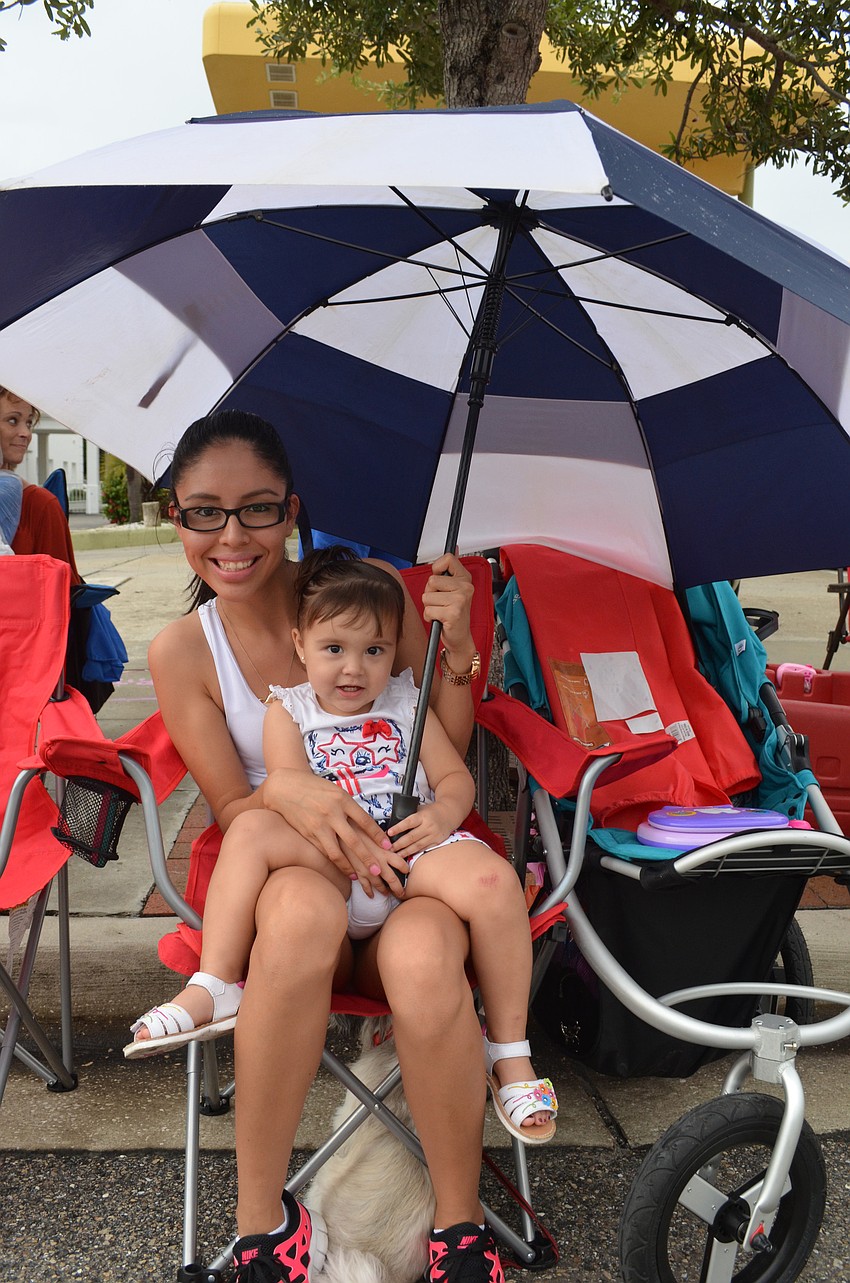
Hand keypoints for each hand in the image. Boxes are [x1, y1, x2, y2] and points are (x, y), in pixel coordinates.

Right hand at [263, 767, 390, 895]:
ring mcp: (319, 826)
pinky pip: (324, 852)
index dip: (377, 835)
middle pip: (353, 840)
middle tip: (378, 871)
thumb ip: (349, 808)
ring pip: (337, 852)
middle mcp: (331, 814)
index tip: (388, 846)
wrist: (286, 787)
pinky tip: (343, 869)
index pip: (364, 821)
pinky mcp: (308, 834)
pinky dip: (335, 862)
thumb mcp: (336, 792)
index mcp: (342, 800)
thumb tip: (367, 826)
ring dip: (350, 866)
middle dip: (367, 858)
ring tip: (360, 876)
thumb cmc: (315, 788)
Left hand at [384, 802, 454, 857]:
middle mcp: (429, 826)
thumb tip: (392, 820)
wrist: (449, 814)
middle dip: (399, 844)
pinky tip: (407, 855)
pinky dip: (414, 853)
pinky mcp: (437, 842)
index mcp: (423, 816)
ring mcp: (433, 835)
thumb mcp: (420, 809)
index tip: (389, 833)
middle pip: (411, 837)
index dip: (398, 828)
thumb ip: (409, 815)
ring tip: (396, 855)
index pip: (409, 822)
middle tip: (389, 848)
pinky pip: (423, 849)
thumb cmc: (432, 811)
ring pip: (417, 846)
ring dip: (405, 851)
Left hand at [422, 552, 474, 668]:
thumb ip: (451, 569)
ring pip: (427, 596)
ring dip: (430, 607)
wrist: (460, 638)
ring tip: (441, 612)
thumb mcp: (454, 589)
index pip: (448, 559)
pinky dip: (430, 617)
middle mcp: (465, 587)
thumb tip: (455, 548)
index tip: (441, 581)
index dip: (437, 569)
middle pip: (432, 580)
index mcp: (465, 579)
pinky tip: (441, 620)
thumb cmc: (455, 614)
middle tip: (441, 602)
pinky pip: (428, 609)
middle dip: (430, 593)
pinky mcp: (453, 613)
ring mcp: (460, 600)